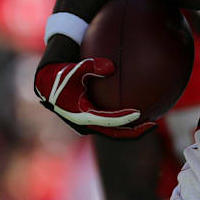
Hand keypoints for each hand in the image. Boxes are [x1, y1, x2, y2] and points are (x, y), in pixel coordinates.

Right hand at [34, 59, 156, 138]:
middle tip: (153, 124)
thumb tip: (111, 66)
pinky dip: (124, 123)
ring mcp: (88, 125)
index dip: (124, 119)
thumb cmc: (61, 74)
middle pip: (114, 133)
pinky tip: (139, 113)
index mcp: (81, 115)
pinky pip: (110, 125)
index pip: (107, 121)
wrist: (46, 84)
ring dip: (131, 130)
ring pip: (113, 132)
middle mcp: (85, 124)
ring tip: (151, 122)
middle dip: (134, 132)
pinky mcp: (90, 121)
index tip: (139, 113)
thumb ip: (91, 66)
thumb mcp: (74, 69)